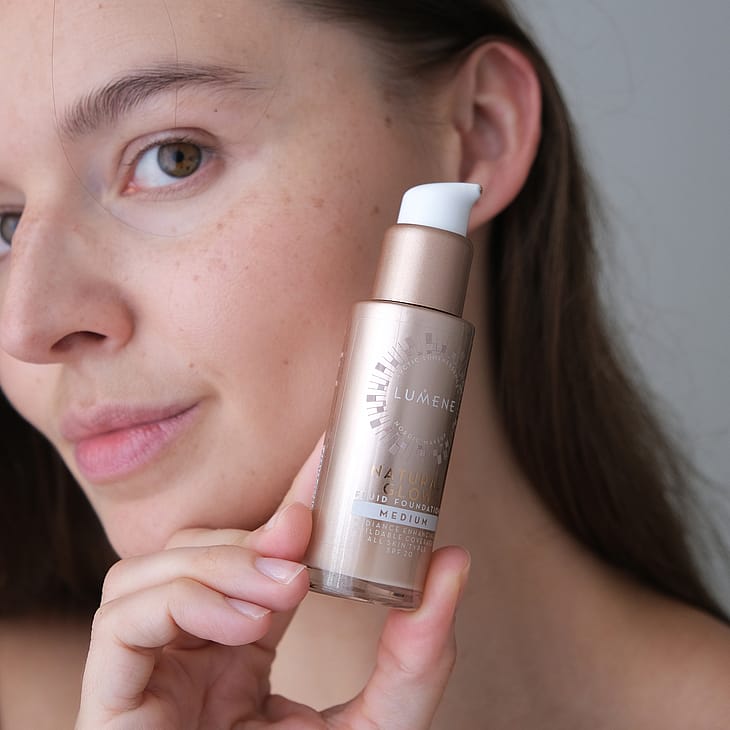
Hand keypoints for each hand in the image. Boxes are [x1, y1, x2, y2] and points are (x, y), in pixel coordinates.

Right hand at [76, 440, 469, 728]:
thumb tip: (453, 561)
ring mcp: (145, 671)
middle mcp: (188, 650)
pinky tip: (241, 623)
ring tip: (283, 590)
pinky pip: (119, 620)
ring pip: (146, 571)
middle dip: (249, 535)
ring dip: (220, 563)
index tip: (330, 458)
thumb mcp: (378, 725)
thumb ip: (417, 656)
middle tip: (306, 538)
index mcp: (241, 647)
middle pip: (191, 551)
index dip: (289, 499)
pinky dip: (180, 601)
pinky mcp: (111, 699)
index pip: (257, 554)